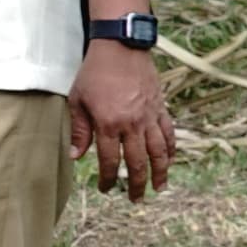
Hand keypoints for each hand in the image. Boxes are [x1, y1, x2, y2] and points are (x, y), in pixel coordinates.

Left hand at [66, 40, 174, 199]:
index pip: (109, 161)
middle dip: (136, 184)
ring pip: (159, 152)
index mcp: (108, 124)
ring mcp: (149, 117)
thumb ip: (79, 129)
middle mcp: (132, 124)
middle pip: (137, 162)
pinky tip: (170, 160)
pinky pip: (169, 133)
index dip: (107, 179)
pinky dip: (171, 149)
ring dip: (160, 172)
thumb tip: (76, 155)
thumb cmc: (95, 72)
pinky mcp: (160, 108)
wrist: (121, 47)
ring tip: (160, 187)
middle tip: (135, 199)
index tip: (105, 189)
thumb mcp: (78, 100)